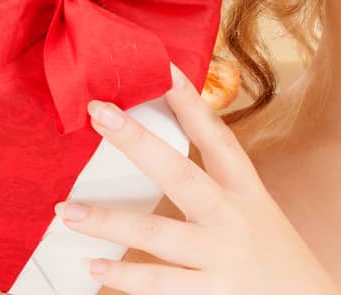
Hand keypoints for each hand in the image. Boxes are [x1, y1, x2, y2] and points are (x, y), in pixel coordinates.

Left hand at [55, 64, 340, 294]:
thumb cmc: (275, 261)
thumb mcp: (257, 215)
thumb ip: (217, 191)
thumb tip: (162, 159)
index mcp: (247, 194)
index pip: (218, 140)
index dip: (191, 104)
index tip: (164, 68)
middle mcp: (233, 220)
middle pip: (180, 174)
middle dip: (137, 141)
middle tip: (98, 113)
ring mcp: (221, 259)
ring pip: (157, 235)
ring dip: (108, 222)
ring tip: (66, 211)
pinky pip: (158, 285)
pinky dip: (124, 277)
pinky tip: (94, 267)